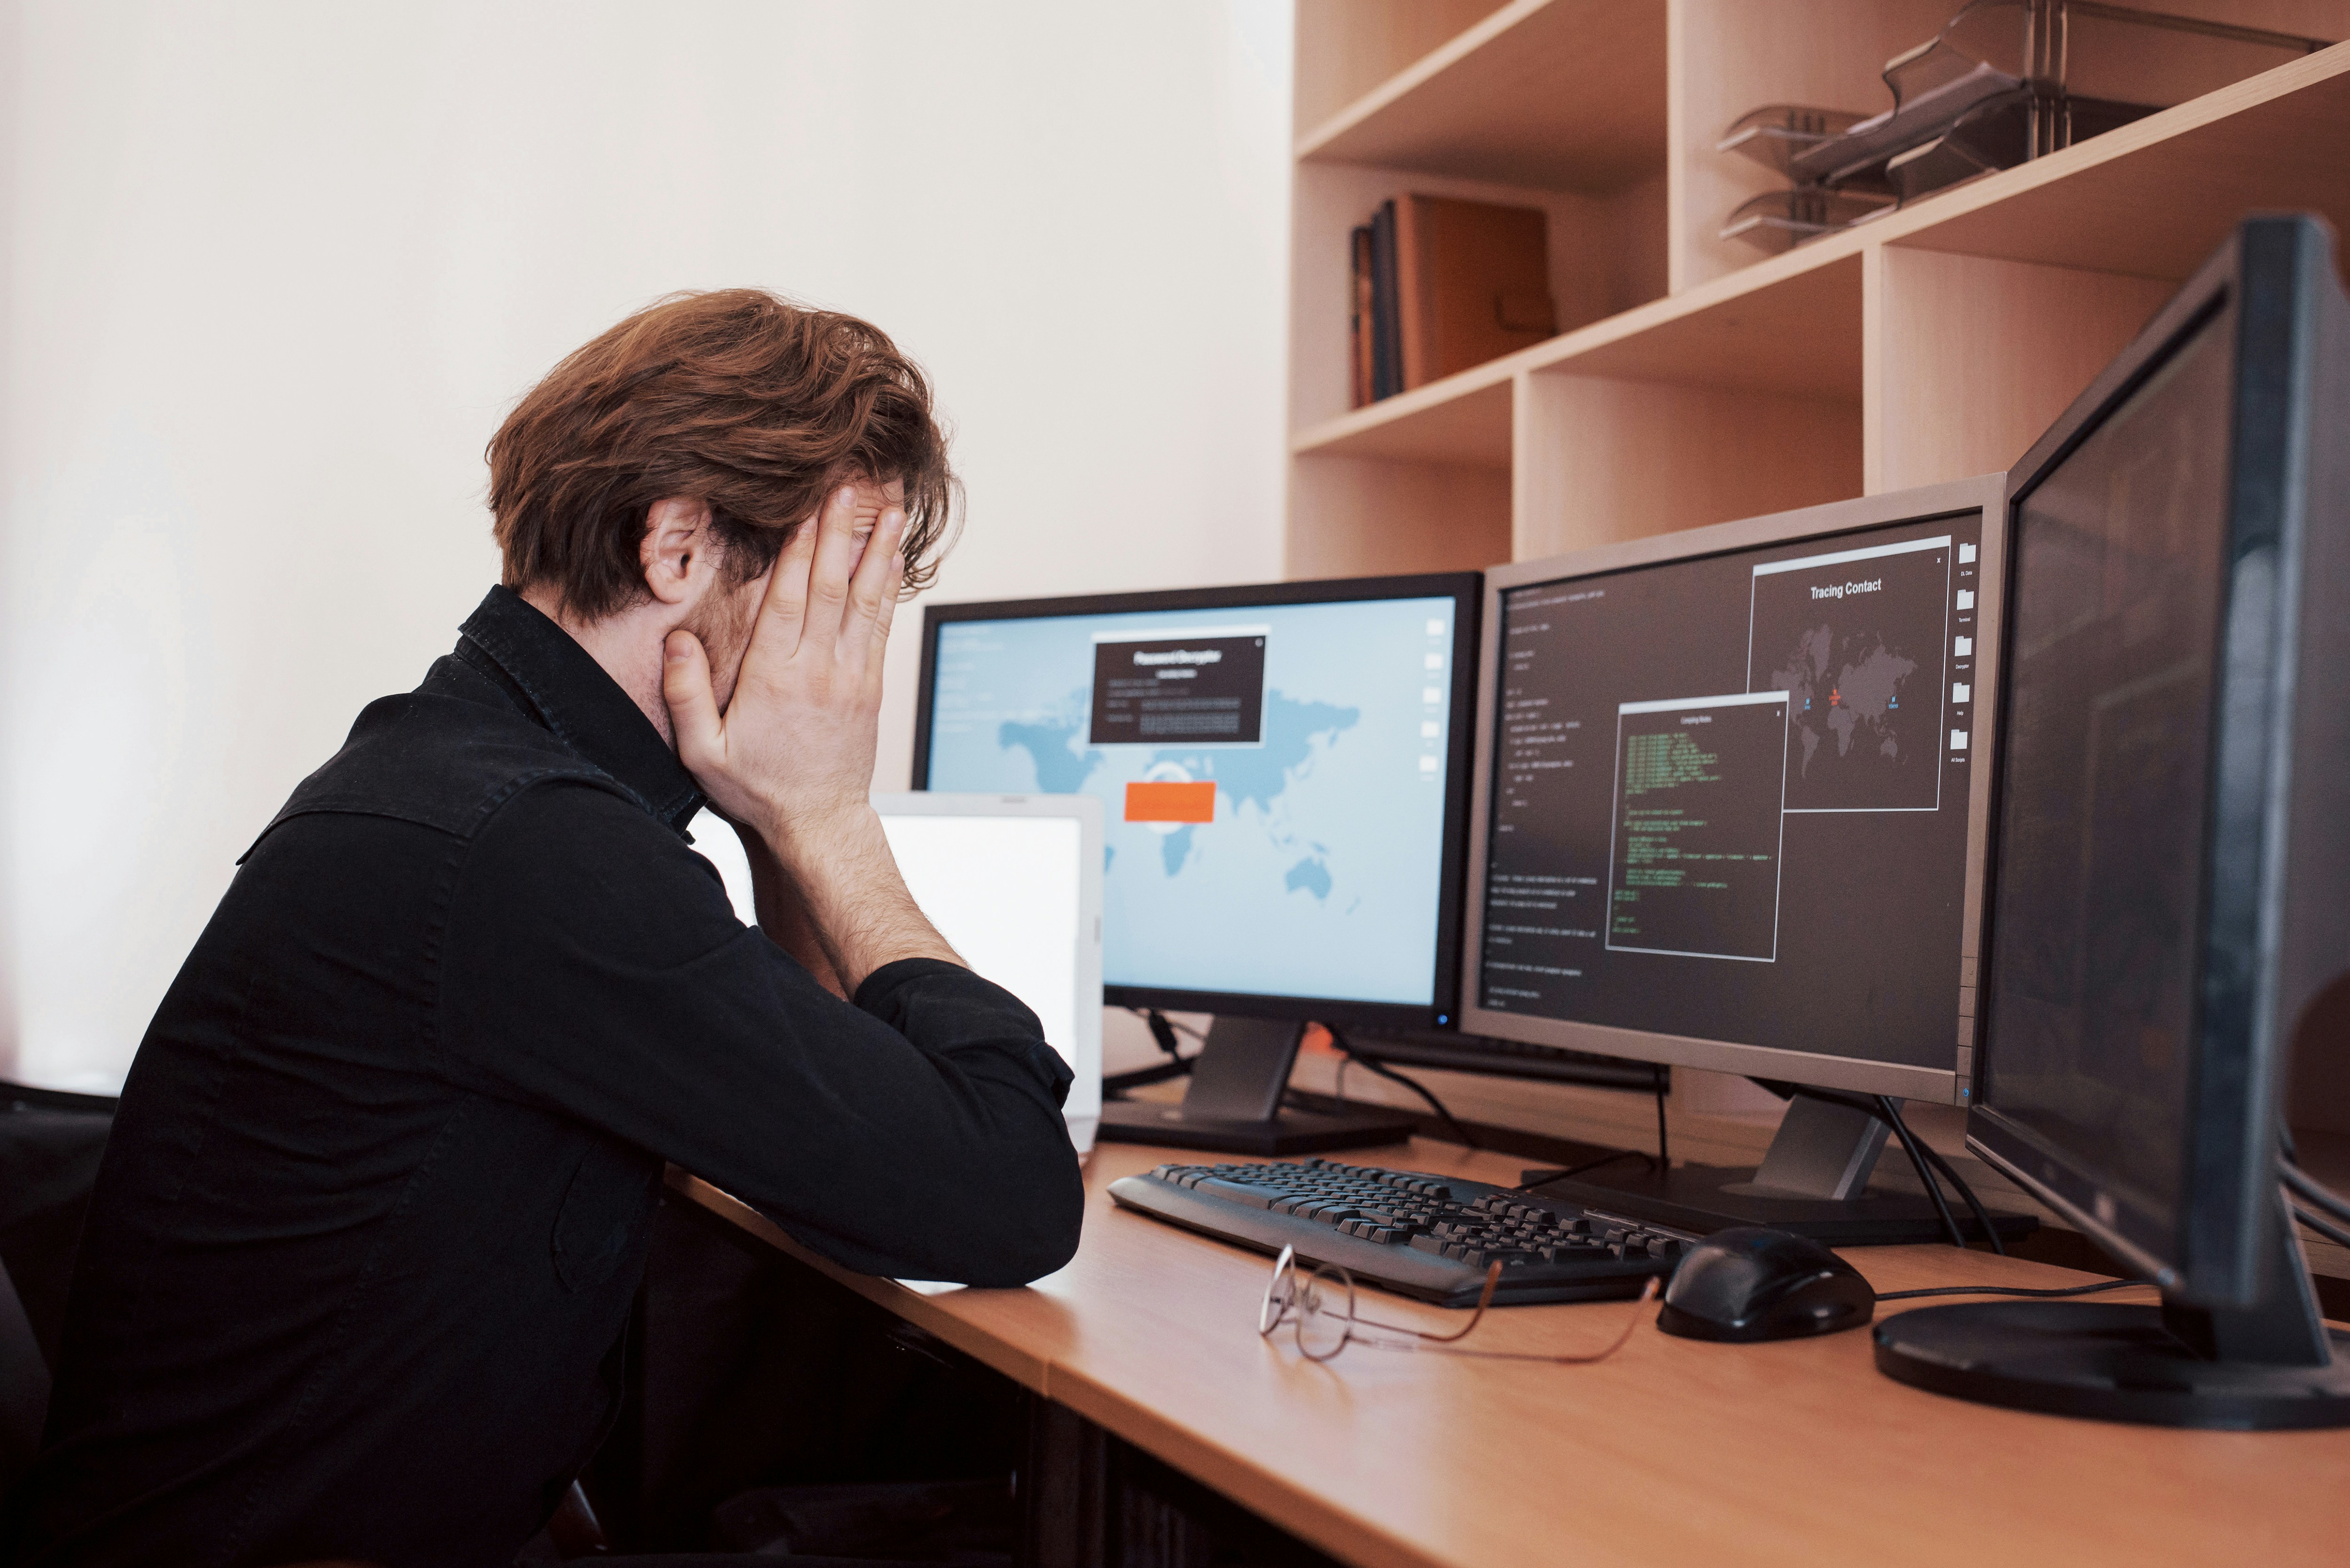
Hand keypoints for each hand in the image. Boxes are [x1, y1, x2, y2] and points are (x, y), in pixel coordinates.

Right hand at [666, 485, 959, 988]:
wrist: (819, 824)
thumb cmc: (757, 788)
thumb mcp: (703, 753)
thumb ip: (686, 695)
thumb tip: (676, 639)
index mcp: (776, 678)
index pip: (791, 600)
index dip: (802, 549)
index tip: (808, 504)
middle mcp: (820, 670)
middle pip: (834, 587)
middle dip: (842, 530)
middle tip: (853, 482)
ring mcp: (852, 676)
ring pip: (868, 600)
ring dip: (880, 548)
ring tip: (894, 504)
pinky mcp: (871, 685)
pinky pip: (882, 625)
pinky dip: (889, 587)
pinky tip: (894, 556)